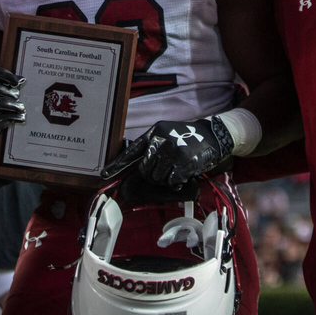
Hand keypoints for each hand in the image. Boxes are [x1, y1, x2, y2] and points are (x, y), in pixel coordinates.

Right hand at [0, 66, 25, 144]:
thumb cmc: (0, 119)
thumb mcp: (2, 102)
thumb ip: (9, 90)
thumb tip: (22, 80)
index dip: (0, 74)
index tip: (17, 80)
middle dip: (1, 88)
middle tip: (17, 95)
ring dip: (5, 104)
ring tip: (21, 108)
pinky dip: (6, 119)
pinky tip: (19, 119)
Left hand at [102, 118, 232, 187]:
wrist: (212, 135)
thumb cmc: (187, 137)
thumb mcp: (166, 134)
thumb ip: (150, 147)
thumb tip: (135, 168)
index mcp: (154, 133)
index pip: (131, 152)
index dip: (116, 165)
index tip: (103, 174)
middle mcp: (161, 141)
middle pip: (145, 171)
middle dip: (153, 175)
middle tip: (165, 170)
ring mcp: (173, 152)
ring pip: (157, 178)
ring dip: (166, 179)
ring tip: (176, 168)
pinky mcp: (184, 163)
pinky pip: (172, 182)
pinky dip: (177, 181)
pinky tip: (183, 172)